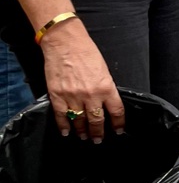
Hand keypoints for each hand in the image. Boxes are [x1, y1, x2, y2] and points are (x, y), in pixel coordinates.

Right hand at [39, 18, 124, 140]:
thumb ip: (106, 88)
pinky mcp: (57, 96)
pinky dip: (64, 126)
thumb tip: (105, 103)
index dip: (118, 124)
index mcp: (107, 88)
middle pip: (97, 121)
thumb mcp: (104, 71)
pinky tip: (67, 132)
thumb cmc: (87, 53)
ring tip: (84, 137)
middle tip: (98, 140)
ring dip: (82, 131)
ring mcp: (73, 97)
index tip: (118, 131)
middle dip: (98, 133)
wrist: (65, 43)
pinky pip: (61, 116)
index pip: (116, 112)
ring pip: (79, 121)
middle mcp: (91, 95)